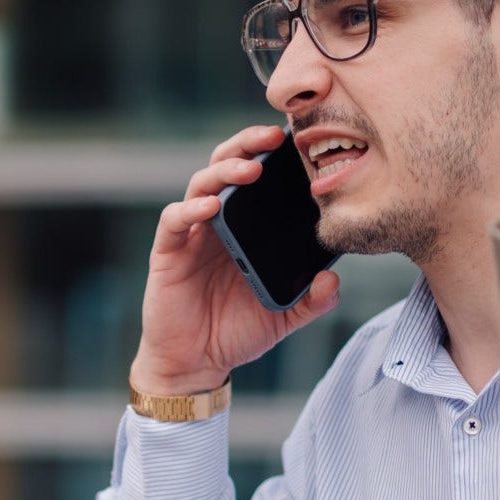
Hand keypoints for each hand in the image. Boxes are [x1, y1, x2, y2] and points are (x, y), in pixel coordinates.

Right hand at [132, 124, 341, 395]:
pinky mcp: (168, 252)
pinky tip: (209, 208)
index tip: (299, 137)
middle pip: (228, 165)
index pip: (259, 177)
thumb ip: (312, 300)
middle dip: (249, 145)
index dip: (274, 153)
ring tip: (250, 169)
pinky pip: (175, 220)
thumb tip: (332, 278)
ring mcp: (192, 234)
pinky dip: (190, 209)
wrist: (196, 363)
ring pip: (202, 184)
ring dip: (226, 171)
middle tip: (274, 136)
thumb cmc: (237, 332)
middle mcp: (219, 222)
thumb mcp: (285, 317)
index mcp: (247, 228)